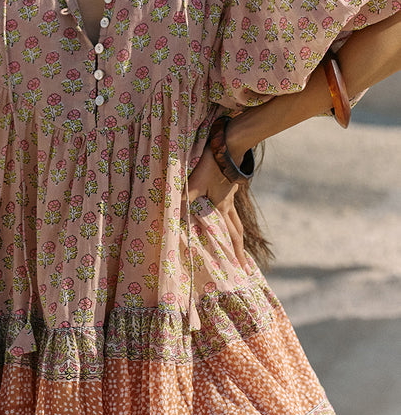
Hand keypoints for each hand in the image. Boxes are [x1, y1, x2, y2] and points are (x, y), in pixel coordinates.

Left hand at [187, 144, 249, 273]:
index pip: (233, 236)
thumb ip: (184, 199)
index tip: (243, 268)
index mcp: (223, 208)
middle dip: (240, 247)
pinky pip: (228, 201)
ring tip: (233, 238)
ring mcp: (229, 193)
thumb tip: (172, 216)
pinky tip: (220, 207)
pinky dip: (226, 210)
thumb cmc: (212, 166)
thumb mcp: (195, 184)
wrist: (228, 146)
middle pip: (237, 229)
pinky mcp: (227, 182)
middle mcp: (229, 203)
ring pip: (234, 215)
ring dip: (234, 228)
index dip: (237, 253)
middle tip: (244, 262)